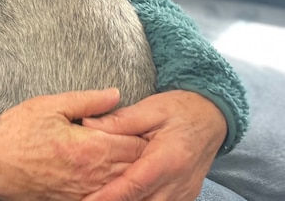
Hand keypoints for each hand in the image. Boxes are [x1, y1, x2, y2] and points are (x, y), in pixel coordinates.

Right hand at [0, 89, 146, 200]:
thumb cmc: (17, 131)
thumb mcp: (51, 105)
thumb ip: (88, 100)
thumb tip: (116, 94)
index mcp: (91, 146)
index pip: (136, 144)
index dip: (147, 135)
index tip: (150, 126)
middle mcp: (94, 173)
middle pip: (135, 167)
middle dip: (145, 155)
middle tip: (149, 142)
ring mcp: (85, 191)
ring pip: (124, 185)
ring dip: (133, 173)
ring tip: (136, 160)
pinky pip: (105, 197)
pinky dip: (115, 188)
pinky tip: (114, 178)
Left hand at [80, 90, 226, 200]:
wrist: (213, 118)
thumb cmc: (180, 110)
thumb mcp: (150, 108)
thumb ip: (119, 121)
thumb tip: (87, 125)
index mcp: (168, 159)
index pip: (134, 186)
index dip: (109, 197)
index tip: (88, 200)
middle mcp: (178, 183)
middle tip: (87, 198)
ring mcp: (183, 193)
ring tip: (101, 196)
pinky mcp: (184, 197)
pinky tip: (124, 195)